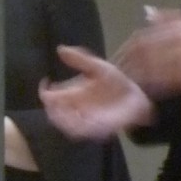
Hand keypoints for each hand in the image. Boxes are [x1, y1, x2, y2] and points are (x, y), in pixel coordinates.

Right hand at [39, 45, 154, 139]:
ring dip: (62, 119)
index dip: (44, 91)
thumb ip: (80, 60)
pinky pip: (84, 131)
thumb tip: (60, 49)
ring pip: (66, 125)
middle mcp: (76, 109)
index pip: (50, 97)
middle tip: (54, 100)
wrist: (136, 96)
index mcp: (72, 94)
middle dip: (51, 108)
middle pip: (54, 114)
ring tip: (65, 109)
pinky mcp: (97, 128)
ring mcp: (86, 120)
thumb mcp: (98, 67)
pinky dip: (79, 126)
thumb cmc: (115, 82)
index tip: (46, 81)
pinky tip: (81, 116)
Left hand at [115, 7, 180, 96]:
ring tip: (126, 84)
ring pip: (147, 69)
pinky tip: (143, 91)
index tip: (118, 56)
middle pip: (140, 53)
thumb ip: (169, 16)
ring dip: (134, 76)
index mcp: (173, 27)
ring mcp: (176, 61)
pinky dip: (149, 87)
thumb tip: (146, 12)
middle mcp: (172, 42)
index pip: (141, 37)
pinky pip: (160, 83)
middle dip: (125, 63)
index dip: (126, 48)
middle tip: (117, 73)